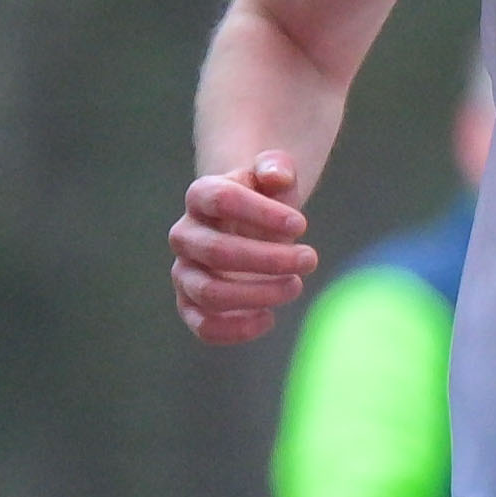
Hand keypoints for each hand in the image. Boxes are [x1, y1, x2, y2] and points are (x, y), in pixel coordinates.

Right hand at [169, 155, 320, 343]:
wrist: (247, 227)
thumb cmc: (265, 200)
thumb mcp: (274, 175)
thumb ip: (277, 166)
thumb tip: (277, 176)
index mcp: (201, 196)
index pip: (222, 200)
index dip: (262, 214)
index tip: (302, 224)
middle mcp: (185, 235)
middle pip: (217, 252)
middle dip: (269, 259)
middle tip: (310, 258)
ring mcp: (185, 273)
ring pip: (209, 292)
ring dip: (258, 294)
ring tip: (296, 285)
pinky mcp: (191, 305)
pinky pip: (203, 326)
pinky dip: (236, 329)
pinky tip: (270, 318)